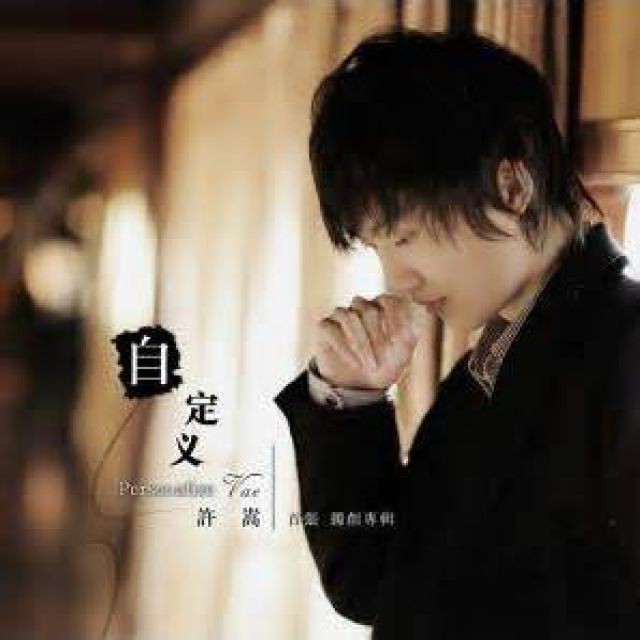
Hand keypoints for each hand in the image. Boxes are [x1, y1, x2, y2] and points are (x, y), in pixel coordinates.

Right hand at [312, 294, 427, 389]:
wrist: (361, 386)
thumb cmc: (385, 364)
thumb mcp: (404, 351)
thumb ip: (413, 330)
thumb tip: (425, 307)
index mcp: (381, 307)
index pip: (388, 300)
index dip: (394, 318)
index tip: (399, 339)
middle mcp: (360, 307)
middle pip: (368, 310)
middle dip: (377, 336)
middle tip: (382, 358)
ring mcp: (341, 315)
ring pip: (348, 316)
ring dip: (361, 343)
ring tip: (368, 364)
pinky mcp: (324, 328)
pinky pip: (330, 329)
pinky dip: (343, 347)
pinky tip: (353, 362)